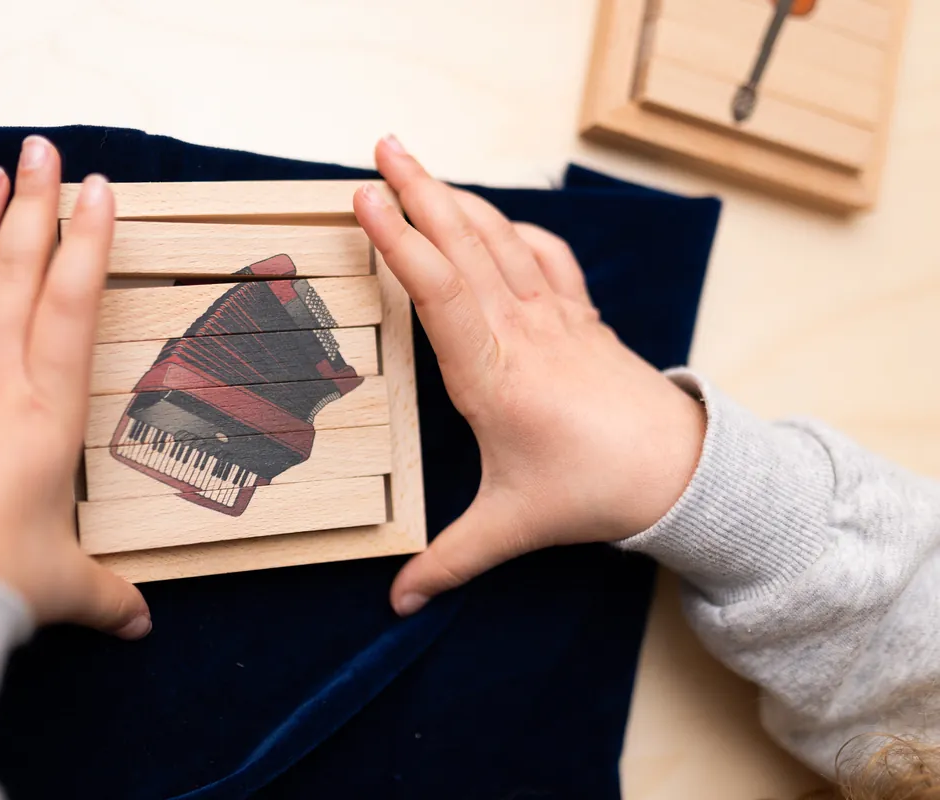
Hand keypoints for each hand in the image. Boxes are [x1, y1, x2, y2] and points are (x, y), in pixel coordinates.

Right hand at [353, 136, 705, 615]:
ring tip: (419, 163)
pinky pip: (543, 254)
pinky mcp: (577, 315)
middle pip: (465, 243)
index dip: (401, 241)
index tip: (368, 198)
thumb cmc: (594, 491)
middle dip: (420, 189)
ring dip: (458, 197)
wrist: (680, 472)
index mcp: (492, 372)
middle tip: (381, 147)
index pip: (439, 290)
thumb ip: (449, 559)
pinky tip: (494, 218)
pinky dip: (513, 226)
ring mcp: (553, 315)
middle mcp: (520, 329)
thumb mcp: (512, 525)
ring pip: (499, 239)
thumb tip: (398, 601)